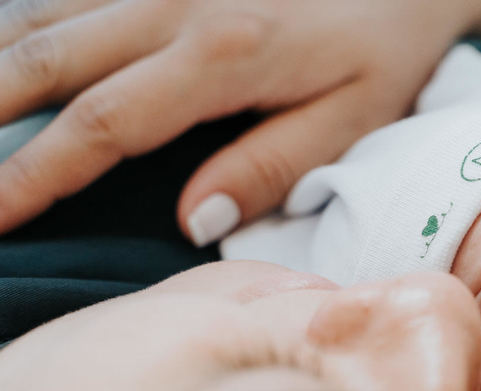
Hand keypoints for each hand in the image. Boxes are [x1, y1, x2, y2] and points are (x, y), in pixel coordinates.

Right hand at [0, 0, 480, 243]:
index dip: (35, 174)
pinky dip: (23, 33)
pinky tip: (5, 67)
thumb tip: (195, 220)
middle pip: (46, 62)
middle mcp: (172, 7)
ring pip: (44, 21)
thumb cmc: (383, 55)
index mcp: (220, 56)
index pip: (103, 124)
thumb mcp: (352, 122)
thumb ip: (272, 167)